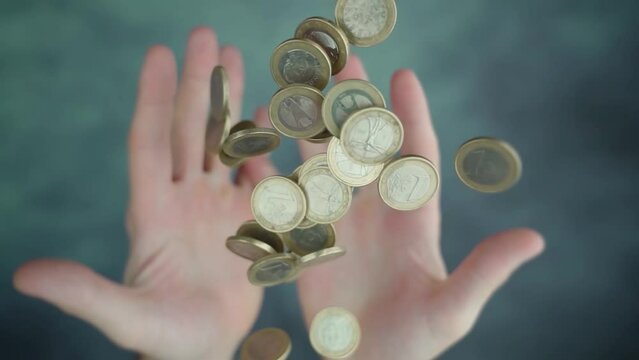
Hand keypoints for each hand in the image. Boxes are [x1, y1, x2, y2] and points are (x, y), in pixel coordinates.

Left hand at [13, 27, 274, 359]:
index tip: (159, 54)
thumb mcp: (125, 317)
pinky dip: (265, 149)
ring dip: (231, 102)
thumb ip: (85, 294)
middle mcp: (183, 197)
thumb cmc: (165, 337)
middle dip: (198, 83)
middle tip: (206, 36)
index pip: (150, 142)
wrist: (207, 349)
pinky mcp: (247, 218)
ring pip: (223, 143)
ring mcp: (215, 205)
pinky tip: (274, 121)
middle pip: (189, 130)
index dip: (153, 99)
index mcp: (153, 210)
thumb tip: (25, 276)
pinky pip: (258, 176)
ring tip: (235, 57)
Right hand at [253, 56, 544, 358]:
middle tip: (343, 65)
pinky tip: (259, 150)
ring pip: (324, 165)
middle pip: (364, 148)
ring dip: (312, 131)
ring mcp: (339, 223)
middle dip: (354, 107)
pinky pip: (290, 201)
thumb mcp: (454, 308)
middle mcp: (375, 212)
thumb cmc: (415, 342)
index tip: (402, 76)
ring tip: (298, 94)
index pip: (413, 154)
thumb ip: (486, 271)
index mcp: (412, 218)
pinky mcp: (308, 241)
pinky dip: (274, 176)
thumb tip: (534, 240)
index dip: (410, 115)